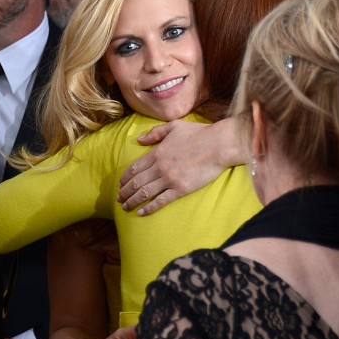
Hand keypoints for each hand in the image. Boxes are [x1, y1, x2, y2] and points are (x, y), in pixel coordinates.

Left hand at [117, 118, 245, 214]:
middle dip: (124, 192)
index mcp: (157, 153)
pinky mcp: (181, 189)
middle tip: (119, 199)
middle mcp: (160, 167)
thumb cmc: (199, 134)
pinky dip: (149, 208)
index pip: (134, 168)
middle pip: (136, 182)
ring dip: (132, 201)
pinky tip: (141, 212)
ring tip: (125, 207)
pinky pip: (161, 201)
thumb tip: (139, 140)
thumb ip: (155, 133)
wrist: (219, 145)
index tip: (120, 184)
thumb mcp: (174, 126)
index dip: (124, 178)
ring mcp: (170, 179)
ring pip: (145, 193)